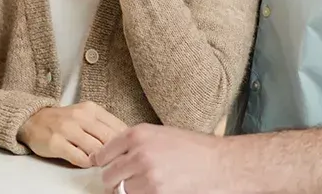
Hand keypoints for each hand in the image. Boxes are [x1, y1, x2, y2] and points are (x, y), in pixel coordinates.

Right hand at [18, 101, 128, 167]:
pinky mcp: (56, 143)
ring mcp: (67, 129)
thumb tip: (128, 141)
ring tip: (101, 163)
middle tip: (117, 161)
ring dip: (101, 160)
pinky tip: (86, 162)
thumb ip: (104, 125)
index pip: (118, 127)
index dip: (126, 142)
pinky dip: (87, 163)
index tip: (127, 150)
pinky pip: (80, 158)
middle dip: (115, 153)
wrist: (32, 120)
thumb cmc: (64, 121)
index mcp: (91, 109)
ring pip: (96, 150)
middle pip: (109, 139)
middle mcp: (80, 116)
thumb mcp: (86, 115)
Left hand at [93, 123, 231, 192]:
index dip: (102, 162)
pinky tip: (150, 189)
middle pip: (108, 176)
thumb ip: (135, 142)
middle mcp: (138, 154)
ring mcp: (147, 176)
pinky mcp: (157, 193)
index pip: (103, 153)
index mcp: (137, 134)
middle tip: (121, 181)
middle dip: (113, 180)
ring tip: (140, 185)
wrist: (220, 163)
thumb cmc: (193, 147)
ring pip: (120, 191)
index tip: (102, 166)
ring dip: (126, 191)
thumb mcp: (159, 134)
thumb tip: (113, 155)